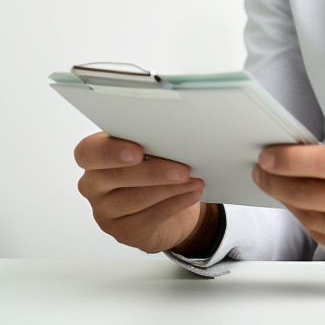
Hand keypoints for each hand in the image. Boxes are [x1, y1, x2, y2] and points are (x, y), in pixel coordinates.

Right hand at [74, 131, 212, 254]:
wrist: (175, 205)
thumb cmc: (160, 167)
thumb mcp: (154, 149)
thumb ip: (152, 142)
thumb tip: (174, 137)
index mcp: (96, 157)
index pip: (88, 152)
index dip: (110, 152)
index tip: (137, 151)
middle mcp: (94, 185)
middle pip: (115, 177)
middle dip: (152, 172)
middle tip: (182, 169)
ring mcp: (105, 211)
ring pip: (134, 199)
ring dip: (169, 188)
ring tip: (193, 180)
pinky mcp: (123, 231)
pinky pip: (149, 217)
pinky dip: (175, 203)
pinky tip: (192, 193)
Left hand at [253, 145, 324, 283]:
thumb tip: (310, 160)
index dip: (292, 159)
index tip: (271, 155)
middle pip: (313, 193)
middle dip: (279, 181)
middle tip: (264, 172)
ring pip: (316, 220)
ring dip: (292, 205)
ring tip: (281, 191)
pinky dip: (314, 227)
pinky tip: (308, 215)